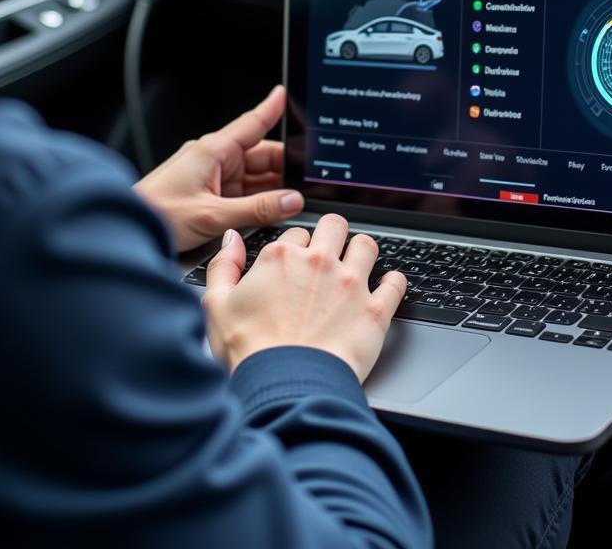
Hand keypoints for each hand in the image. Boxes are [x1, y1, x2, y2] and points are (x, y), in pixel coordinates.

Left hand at [133, 85, 303, 252]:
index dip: (272, 108)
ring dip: (271, 188)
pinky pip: (241, 192)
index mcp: (213, 150)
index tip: (286, 95)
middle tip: (309, 181)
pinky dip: (257, 200)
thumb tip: (290, 201)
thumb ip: (256, 209)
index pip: (252, 123)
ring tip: (292, 202)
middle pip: (260, 156)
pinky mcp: (208, 194)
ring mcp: (211, 176)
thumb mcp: (212, 215)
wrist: (125, 227)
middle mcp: (214, 158)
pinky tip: (270, 211)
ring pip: (253, 177)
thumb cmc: (156, 213)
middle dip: (283, 168)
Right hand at [202, 214, 406, 382]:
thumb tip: (231, 240)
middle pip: (335, 225)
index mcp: (282, 257)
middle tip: (331, 251)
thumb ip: (223, 265)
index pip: (297, 233)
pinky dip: (394, 282)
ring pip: (367, 245)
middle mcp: (319, 263)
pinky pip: (395, 284)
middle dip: (333, 234)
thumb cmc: (251, 351)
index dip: (297, 247)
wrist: (285, 386)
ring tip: (359, 263)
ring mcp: (350, 284)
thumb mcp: (216, 304)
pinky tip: (389, 285)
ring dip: (363, 251)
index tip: (296, 262)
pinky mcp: (374, 310)